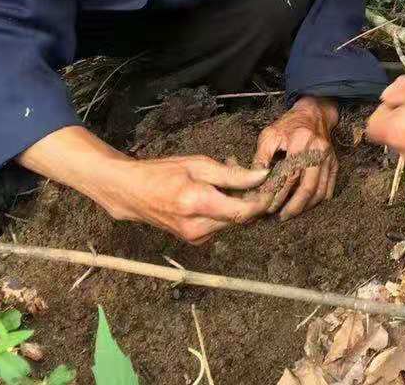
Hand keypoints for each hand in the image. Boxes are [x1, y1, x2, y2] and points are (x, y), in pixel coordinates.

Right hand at [20, 125, 269, 243]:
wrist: (130, 193)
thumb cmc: (163, 172)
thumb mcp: (199, 164)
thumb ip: (232, 174)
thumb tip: (262, 177)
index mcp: (198, 205)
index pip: (244, 211)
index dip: (263, 200)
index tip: (273, 184)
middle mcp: (197, 228)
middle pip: (241, 218)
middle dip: (252, 197)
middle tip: (251, 173)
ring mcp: (194, 237)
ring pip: (231, 222)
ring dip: (238, 202)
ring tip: (229, 176)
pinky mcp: (193, 239)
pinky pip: (219, 224)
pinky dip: (225, 209)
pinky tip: (216, 191)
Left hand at [252, 97, 339, 218]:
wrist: (313, 113)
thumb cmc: (288, 125)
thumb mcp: (269, 135)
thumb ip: (261, 158)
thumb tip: (253, 183)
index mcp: (301, 141)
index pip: (289, 175)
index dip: (278, 193)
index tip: (267, 206)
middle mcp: (318, 150)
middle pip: (307, 187)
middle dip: (293, 206)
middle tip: (280, 217)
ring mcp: (328, 158)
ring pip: (320, 190)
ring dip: (306, 206)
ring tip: (291, 214)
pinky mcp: (334, 163)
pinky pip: (329, 187)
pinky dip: (318, 200)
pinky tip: (306, 206)